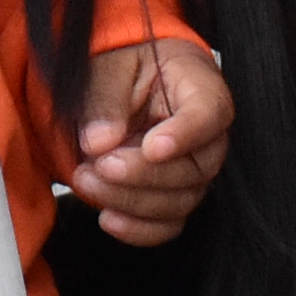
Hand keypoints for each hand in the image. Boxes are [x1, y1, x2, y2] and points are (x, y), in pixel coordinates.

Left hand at [70, 36, 231, 244]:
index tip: (151, 146)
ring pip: (180, 201)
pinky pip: (168, 225)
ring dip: (131, 200)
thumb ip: (106, 100)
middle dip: (143, 174)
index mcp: (199, 86)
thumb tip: (100, 142)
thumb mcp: (109, 65)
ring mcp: (192, 169)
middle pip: (196, 168)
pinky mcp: (173, 196)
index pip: (209, 113)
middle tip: (99, 163)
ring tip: (86, 180)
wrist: (118, 81)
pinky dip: (138, 230)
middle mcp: (206, 134)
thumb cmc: (122, 65)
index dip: (185, 135)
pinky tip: (107, 217)